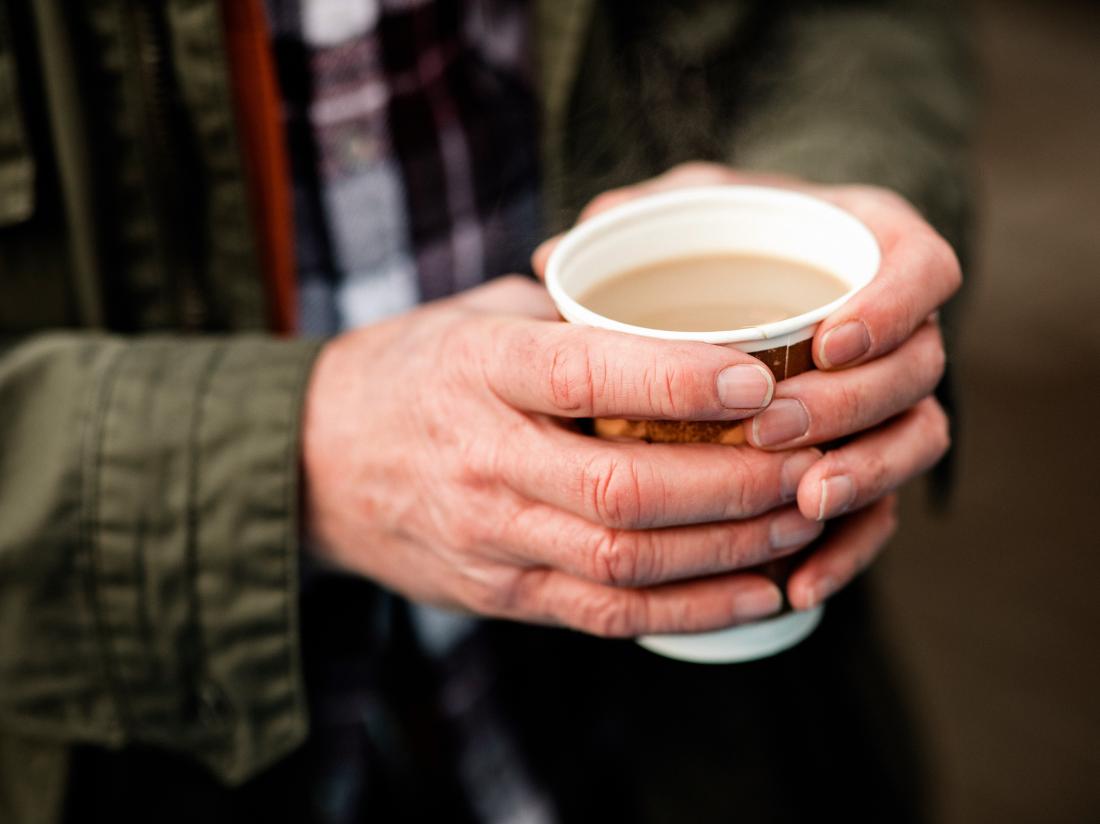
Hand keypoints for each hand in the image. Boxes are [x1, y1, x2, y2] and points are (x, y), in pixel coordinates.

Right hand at [302, 276, 826, 636]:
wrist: (316, 462)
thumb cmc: (416, 371)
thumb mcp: (476, 316)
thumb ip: (570, 316)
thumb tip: (692, 306)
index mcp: (476, 367)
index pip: (582, 372)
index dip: (679, 377)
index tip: (761, 374)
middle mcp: (481, 457)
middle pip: (623, 488)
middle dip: (736, 483)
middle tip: (815, 460)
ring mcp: (487, 536)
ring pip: (623, 561)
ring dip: (729, 548)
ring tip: (804, 520)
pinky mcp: (499, 594)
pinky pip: (605, 614)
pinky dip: (691, 610)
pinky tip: (759, 593)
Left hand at [534, 162, 961, 610]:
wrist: (742, 289)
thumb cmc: (713, 244)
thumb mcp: (684, 211)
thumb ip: (640, 217)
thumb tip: (552, 259)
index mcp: (870, 249)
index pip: (922, 268)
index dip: (891, 306)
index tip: (828, 340)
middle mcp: (898, 327)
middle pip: (917, 369)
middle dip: (852, 404)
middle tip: (774, 429)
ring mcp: (891, 399)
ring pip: (913, 441)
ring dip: (865, 476)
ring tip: (804, 502)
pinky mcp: (870, 461)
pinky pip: (882, 512)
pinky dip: (848, 551)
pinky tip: (799, 585)